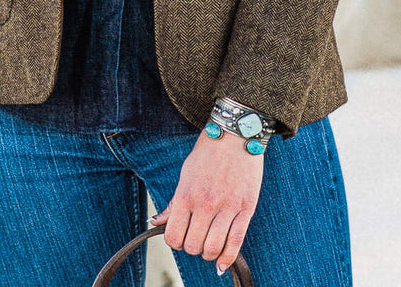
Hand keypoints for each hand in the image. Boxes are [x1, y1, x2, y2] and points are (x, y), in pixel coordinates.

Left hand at [147, 129, 263, 275]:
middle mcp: (205, 204)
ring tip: (207, 245)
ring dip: (207, 253)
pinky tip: (220, 265)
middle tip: (194, 238)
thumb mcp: (185, 175)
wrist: (234, 135)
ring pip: (213, 248)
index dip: (174, 242)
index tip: (178, 236)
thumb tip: (155, 223)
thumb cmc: (207, 154)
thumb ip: (173, 203)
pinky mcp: (246, 210)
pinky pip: (236, 243)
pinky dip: (227, 259)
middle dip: (191, 247)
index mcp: (186, 194)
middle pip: (193, 245)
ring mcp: (227, 208)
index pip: (174, 236)